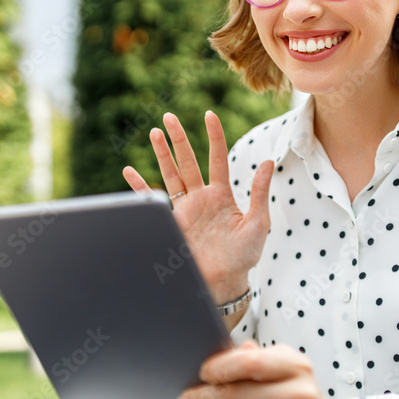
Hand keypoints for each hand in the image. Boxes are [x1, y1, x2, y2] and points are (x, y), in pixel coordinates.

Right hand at [122, 111, 272, 302]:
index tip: (209, 115)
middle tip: (169, 117)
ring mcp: (185, 209)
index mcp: (222, 195)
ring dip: (162, 155)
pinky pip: (153, 201)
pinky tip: (129, 171)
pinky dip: (140, 187)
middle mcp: (201, 198)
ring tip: (154, 132)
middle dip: (179, 139)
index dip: (214, 136)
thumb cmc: (244, 256)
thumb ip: (259, 193)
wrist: (222, 283)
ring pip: (171, 174)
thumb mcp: (258, 223)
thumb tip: (268, 162)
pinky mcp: (172, 222)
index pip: (217, 158)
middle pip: (188, 161)